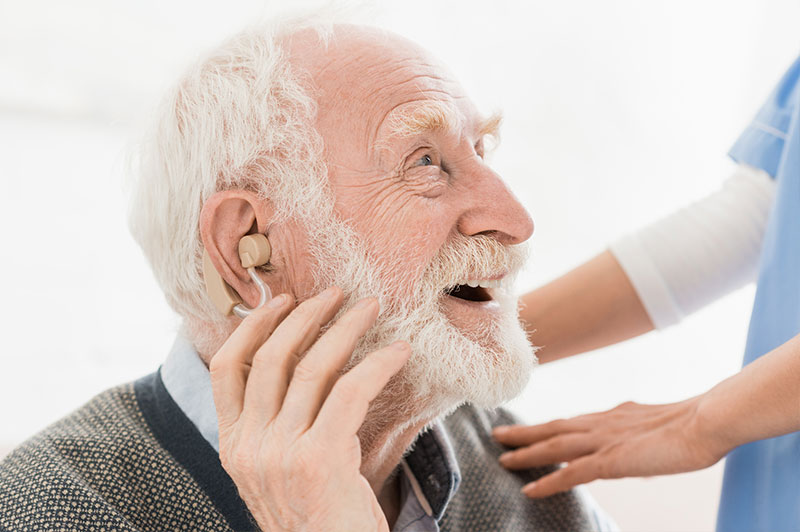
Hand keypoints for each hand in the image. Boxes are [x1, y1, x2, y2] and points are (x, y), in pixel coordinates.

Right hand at [209, 286, 410, 530]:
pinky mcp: (318, 459)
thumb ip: (281, 426)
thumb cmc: (318, 521)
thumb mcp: (282, 471)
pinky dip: (378, 363)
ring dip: (344, 328)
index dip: (251, 326)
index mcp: (232, 446)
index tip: (280, 301)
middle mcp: (248, 447)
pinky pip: (351, 390)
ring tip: (370, 307)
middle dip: (304, 316)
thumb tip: (309, 367)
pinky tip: (399, 351)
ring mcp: (279, 453)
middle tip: (334, 293)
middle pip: (270, 358)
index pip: (225, 369)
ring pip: (311, 367)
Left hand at [492, 398, 728, 497]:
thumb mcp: (655, 426)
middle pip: (553, 428)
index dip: (547, 426)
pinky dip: (547, 481)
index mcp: (613, 416)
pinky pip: (570, 473)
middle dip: (524, 433)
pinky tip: (528, 489)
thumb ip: (636, 432)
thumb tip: (631, 438)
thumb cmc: (692, 425)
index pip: (571, 422)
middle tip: (498, 434)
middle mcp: (602, 424)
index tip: (527, 428)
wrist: (706, 421)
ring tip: (502, 458)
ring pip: (554, 446)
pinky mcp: (611, 460)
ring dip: (526, 452)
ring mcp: (604, 440)